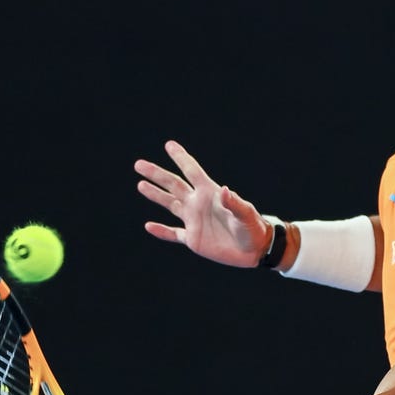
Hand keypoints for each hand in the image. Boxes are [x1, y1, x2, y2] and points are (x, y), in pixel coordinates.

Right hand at [135, 140, 270, 267]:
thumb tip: (225, 190)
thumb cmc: (253, 228)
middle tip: (139, 164)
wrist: (254, 250)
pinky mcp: (193, 239)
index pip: (192, 171)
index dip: (181, 158)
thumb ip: (234, 203)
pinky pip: (173, 233)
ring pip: (170, 205)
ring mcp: (194, 221)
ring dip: (155, 195)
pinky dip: (161, 231)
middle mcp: (198, 204)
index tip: (169, 145)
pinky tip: (148, 226)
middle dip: (157, 174)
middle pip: (173, 185)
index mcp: (210, 193)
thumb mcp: (245, 215)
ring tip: (141, 184)